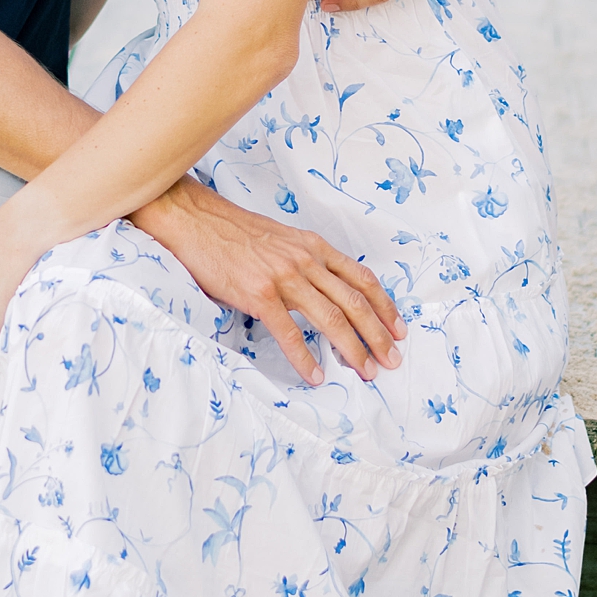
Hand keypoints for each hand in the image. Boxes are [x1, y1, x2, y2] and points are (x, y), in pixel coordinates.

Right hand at [135, 178, 402, 384]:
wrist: (197, 221)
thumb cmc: (236, 234)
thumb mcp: (284, 240)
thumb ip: (307, 263)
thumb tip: (325, 296)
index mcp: (315, 247)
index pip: (362, 279)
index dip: (385, 307)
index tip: (398, 330)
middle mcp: (306, 260)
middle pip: (355, 303)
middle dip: (378, 336)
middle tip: (391, 361)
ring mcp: (284, 277)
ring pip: (331, 319)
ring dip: (352, 350)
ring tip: (365, 372)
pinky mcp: (259, 294)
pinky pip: (288, 332)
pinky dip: (305, 358)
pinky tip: (316, 375)